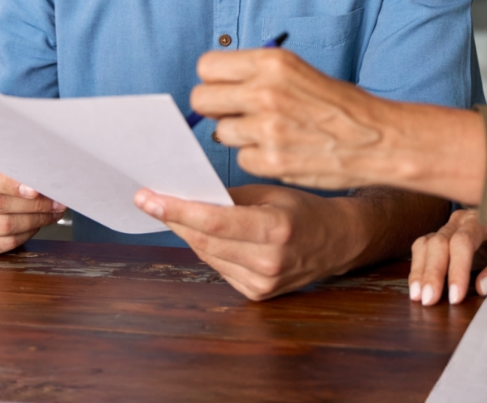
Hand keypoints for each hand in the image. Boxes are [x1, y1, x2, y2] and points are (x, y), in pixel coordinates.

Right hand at [0, 156, 64, 254]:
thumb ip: (16, 167)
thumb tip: (44, 176)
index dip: (11, 185)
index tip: (35, 189)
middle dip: (34, 204)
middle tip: (56, 201)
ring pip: (3, 226)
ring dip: (34, 221)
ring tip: (51, 213)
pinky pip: (2, 243)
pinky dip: (25, 235)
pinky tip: (36, 225)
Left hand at [133, 183, 366, 300]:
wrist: (337, 241)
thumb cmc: (304, 210)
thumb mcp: (270, 192)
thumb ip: (230, 197)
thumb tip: (187, 195)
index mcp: (276, 229)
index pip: (214, 222)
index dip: (177, 210)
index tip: (148, 198)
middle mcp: (269, 261)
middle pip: (204, 240)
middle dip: (173, 219)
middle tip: (150, 200)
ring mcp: (263, 283)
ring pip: (207, 255)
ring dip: (188, 233)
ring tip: (175, 212)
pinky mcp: (257, 294)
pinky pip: (219, 267)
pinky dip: (208, 249)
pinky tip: (206, 234)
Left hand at [192, 48, 485, 203]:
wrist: (378, 138)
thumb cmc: (339, 105)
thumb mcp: (298, 71)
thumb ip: (257, 74)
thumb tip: (215, 84)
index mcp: (272, 62)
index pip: (207, 66)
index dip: (215, 80)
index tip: (227, 89)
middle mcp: (265, 92)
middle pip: (202, 99)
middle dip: (216, 108)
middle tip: (238, 114)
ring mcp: (267, 128)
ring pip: (220, 132)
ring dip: (239, 135)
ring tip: (269, 134)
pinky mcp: (271, 160)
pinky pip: (241, 159)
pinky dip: (256, 158)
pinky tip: (280, 152)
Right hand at [410, 207, 486, 305]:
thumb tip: (483, 286)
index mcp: (481, 219)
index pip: (463, 241)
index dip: (457, 269)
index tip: (456, 296)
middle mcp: (460, 221)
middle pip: (439, 242)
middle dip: (433, 273)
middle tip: (429, 300)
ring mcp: (447, 229)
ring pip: (426, 245)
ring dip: (420, 272)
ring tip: (418, 296)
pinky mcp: (439, 240)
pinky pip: (422, 250)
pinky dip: (418, 269)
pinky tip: (417, 288)